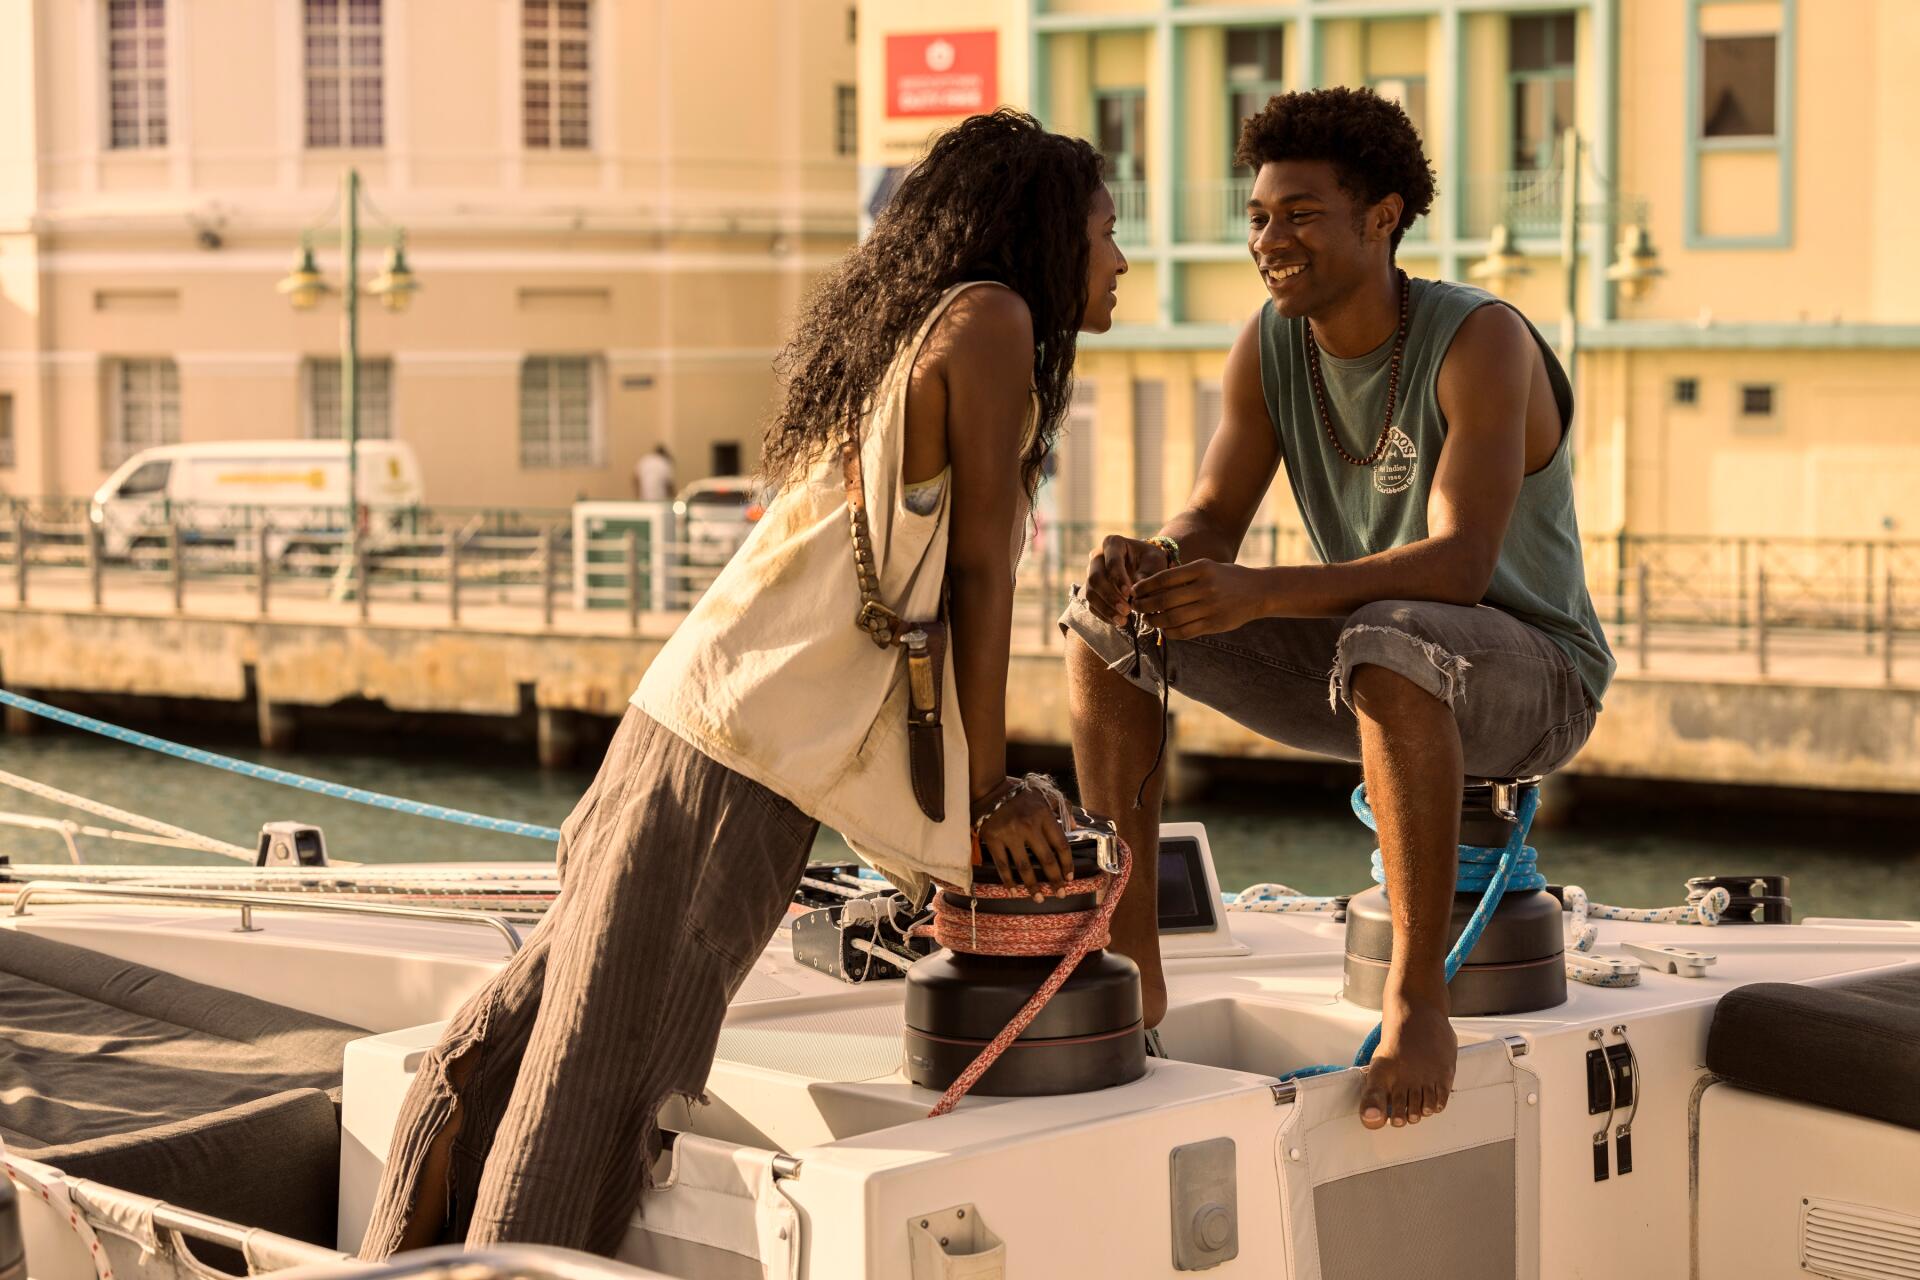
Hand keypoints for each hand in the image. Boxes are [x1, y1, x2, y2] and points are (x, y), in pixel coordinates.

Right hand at [974, 783, 1072, 892]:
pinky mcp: (993, 839)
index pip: (1061, 845)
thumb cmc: (1019, 795)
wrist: (989, 790)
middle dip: (1054, 880)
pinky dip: (1008, 881)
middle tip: (1060, 894)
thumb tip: (1076, 826)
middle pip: (1046, 860)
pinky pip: (1003, 865)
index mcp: (1044, 815)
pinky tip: (1014, 891)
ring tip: (1038, 898)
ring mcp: (1010, 834)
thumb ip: (1062, 808)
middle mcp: (1028, 826)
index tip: (1069, 878)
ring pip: (1024, 867)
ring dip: (1032, 886)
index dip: (1067, 864)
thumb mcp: (1044, 795)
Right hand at [1082, 535, 1170, 627]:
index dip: (1118, 578)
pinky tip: (1118, 622)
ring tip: (1123, 621)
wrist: (1146, 565)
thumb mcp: (1155, 562)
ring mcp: (1092, 574)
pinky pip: (1092, 604)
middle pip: (1095, 578)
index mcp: (1113, 543)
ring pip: (1090, 593)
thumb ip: (1147, 574)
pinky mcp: (1092, 590)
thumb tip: (1136, 593)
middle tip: (1127, 611)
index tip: (1129, 594)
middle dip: (1110, 597)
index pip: (1111, 561)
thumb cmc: (1151, 560)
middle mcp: (1097, 557)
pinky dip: (1103, 615)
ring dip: (1105, 609)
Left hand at [1131, 560, 1271, 639]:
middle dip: (1144, 605)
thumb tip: (1149, 587)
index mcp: (1201, 569)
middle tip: (1135, 606)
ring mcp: (1211, 607)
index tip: (1134, 590)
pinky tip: (1163, 628)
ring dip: (1154, 620)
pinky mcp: (1214, 624)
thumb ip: (1182, 575)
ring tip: (1147, 618)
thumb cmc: (1226, 577)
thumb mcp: (1206, 567)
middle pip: (1165, 600)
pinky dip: (1169, 632)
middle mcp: (1205, 587)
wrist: (1258, 591)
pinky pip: (1185, 632)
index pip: (1164, 578)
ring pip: (1172, 618)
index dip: (1145, 586)